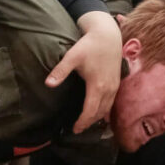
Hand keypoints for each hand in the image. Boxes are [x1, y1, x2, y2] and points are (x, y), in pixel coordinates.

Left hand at [48, 11, 121, 133]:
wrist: (108, 35)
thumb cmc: (89, 45)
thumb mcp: (72, 57)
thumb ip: (60, 71)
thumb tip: (48, 84)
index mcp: (97, 86)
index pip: (90, 111)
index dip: (82, 122)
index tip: (74, 129)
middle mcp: (108, 89)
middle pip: (99, 113)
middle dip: (88, 123)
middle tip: (78, 129)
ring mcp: (115, 86)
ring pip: (107, 109)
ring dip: (97, 118)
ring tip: (86, 123)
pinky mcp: (117, 83)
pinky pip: (112, 102)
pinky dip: (104, 110)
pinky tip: (99, 113)